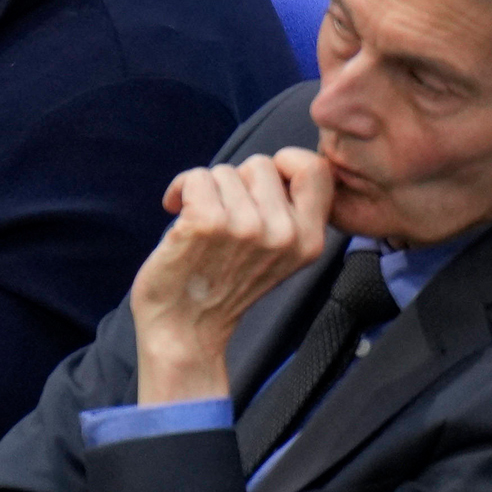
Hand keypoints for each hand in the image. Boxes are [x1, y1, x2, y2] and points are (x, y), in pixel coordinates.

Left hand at [130, 149, 335, 404]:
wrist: (184, 329)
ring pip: (224, 171)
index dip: (285, 163)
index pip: (316, 169)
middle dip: (236, 183)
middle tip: (223, 217)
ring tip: (201, 225)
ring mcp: (246, 228)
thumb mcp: (277, 253)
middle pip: (261, 164)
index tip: (256, 185)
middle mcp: (284, 233)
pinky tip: (175, 211)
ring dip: (206, 191)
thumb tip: (275, 165)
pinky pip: (195, 177)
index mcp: (309, 240)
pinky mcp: (207, 223)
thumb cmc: (223, 284)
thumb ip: (286, 212)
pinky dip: (180, 189)